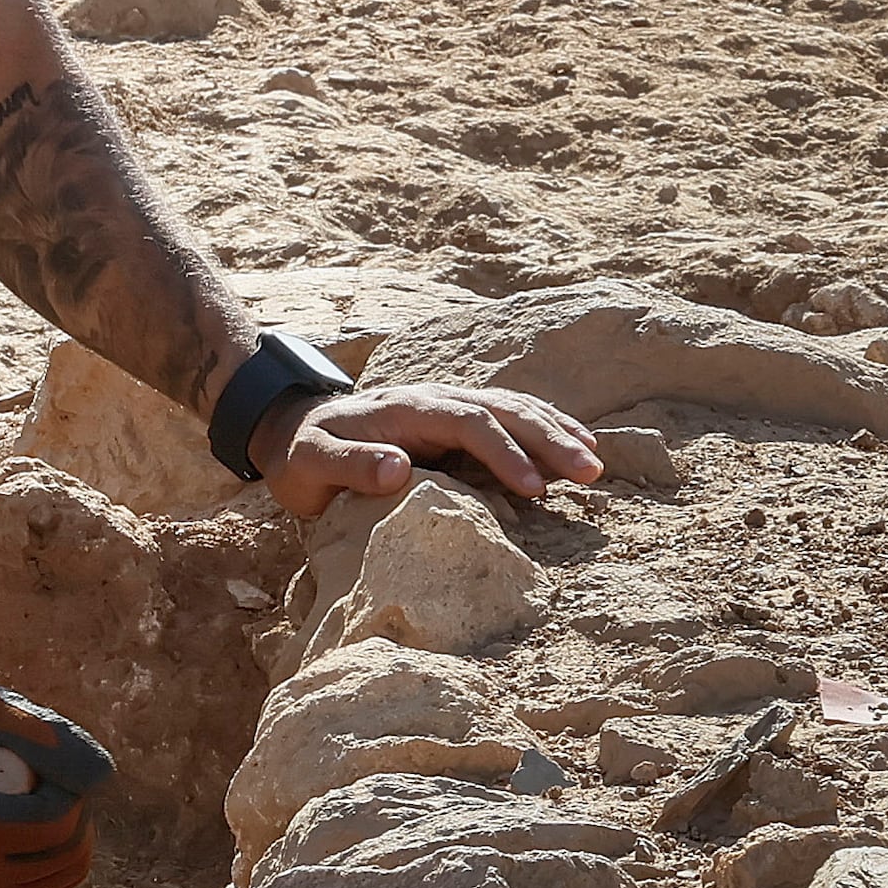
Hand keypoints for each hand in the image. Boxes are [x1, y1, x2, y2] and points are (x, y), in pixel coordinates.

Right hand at [0, 678, 109, 887]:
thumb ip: (42, 730)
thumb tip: (95, 772)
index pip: (62, 829)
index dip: (74, 798)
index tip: (58, 775)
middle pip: (64, 861)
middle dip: (76, 824)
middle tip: (58, 793)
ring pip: (52, 885)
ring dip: (64, 849)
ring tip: (46, 812)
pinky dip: (42, 873)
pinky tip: (36, 843)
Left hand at [256, 383, 602, 519]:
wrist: (293, 430)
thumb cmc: (302, 456)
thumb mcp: (309, 464)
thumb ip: (349, 465)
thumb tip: (396, 468)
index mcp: (406, 409)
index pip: (469, 423)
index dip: (504, 453)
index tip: (534, 489)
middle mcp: (435, 398)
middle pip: (504, 409)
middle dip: (549, 439)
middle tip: (590, 473)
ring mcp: (448, 404)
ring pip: (514, 408)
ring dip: (556, 432)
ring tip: (594, 463)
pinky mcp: (456, 419)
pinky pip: (508, 416)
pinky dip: (544, 427)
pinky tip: (573, 445)